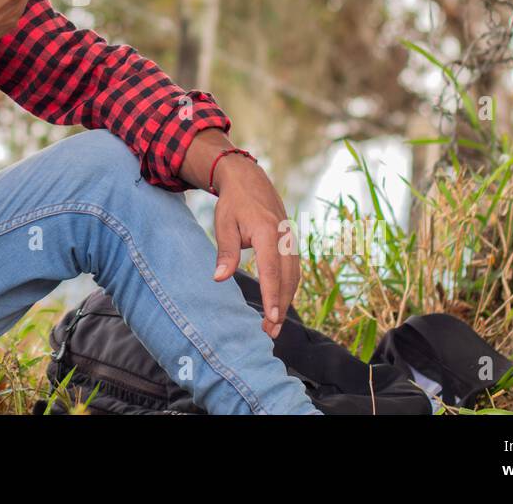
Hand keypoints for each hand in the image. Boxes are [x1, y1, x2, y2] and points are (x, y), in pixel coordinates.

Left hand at [211, 157, 299, 340]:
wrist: (250, 180)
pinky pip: (293, 270)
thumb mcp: (224, 224)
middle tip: (269, 332)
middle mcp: (284, 238)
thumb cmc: (234, 203)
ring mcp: (291, 240)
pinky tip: (279, 303)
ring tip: (273, 324)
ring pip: (293, 277)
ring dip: (286, 301)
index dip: (272, 296)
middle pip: (287, 279)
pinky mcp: (291, 243)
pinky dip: (288, 288)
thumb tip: (219, 278)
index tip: (271, 318)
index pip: (272, 271)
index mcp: (267, 233)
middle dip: (280, 307)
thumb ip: (226, 252)